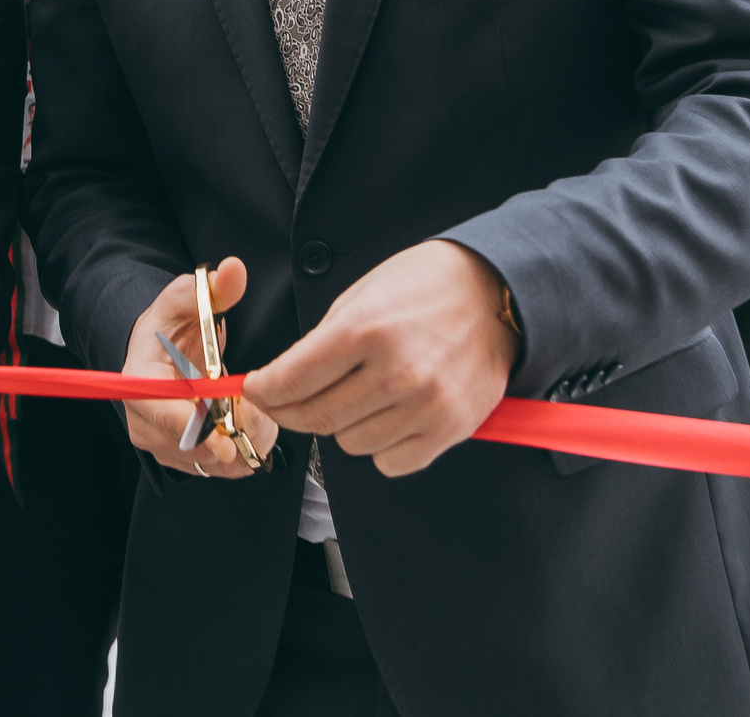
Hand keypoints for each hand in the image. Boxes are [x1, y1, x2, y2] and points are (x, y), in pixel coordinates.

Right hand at [120, 258, 277, 478]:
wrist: (162, 353)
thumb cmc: (168, 327)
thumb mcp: (185, 300)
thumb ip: (210, 289)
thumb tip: (234, 269)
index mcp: (137, 382)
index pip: (161, 414)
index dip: (194, 430)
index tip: (226, 442)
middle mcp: (145, 422)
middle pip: (193, 446)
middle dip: (236, 432)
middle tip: (258, 407)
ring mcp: (166, 446)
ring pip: (217, 462)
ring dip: (246, 440)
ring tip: (252, 408)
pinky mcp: (187, 461)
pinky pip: (227, 469)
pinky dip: (246, 449)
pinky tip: (247, 421)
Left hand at [246, 240, 518, 479]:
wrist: (494, 293)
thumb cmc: (423, 286)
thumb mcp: (361, 295)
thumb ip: (321, 343)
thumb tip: (282, 382)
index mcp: (365, 330)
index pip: (292, 381)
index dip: (263, 391)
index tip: (255, 391)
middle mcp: (396, 371)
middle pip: (316, 419)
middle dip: (290, 412)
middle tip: (287, 401)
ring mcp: (426, 404)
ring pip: (351, 444)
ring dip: (341, 426)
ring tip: (357, 394)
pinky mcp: (451, 428)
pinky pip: (391, 461)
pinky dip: (380, 445)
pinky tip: (387, 415)